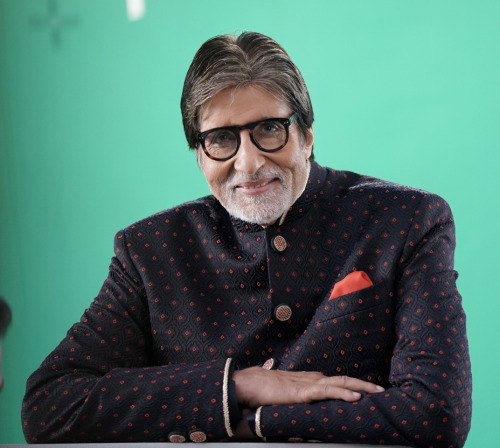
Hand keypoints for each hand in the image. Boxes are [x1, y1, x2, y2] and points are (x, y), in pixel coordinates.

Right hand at [232, 367, 384, 408]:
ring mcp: (308, 384)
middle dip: (364, 384)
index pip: (337, 381)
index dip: (354, 385)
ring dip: (361, 387)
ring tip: (378, 391)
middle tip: (382, 390)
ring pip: (341, 382)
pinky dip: (344, 394)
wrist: (247, 384)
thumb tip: (312, 396)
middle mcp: (312, 379)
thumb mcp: (286, 393)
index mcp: (310, 380)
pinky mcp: (303, 392)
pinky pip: (328, 392)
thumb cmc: (263, 389)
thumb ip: (299, 393)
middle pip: (344, 379)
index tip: (369, 391)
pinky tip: (356, 398)